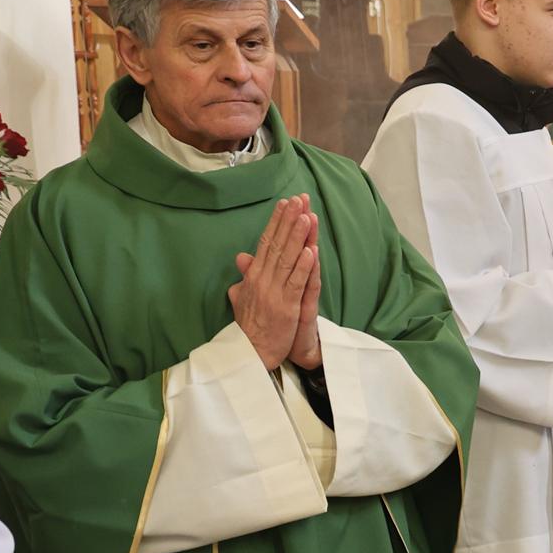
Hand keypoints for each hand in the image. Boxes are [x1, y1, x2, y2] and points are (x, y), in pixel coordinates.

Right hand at [229, 197, 317, 371]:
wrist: (250, 353)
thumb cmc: (249, 326)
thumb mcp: (242, 297)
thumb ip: (245, 276)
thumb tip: (242, 257)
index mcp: (254, 276)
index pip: (266, 242)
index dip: (277, 222)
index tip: (286, 203)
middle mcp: (262, 280)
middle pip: (277, 244)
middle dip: (288, 220)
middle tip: (299, 198)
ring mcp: (274, 292)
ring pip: (287, 259)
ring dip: (297, 237)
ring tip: (306, 216)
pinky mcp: (286, 307)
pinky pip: (296, 283)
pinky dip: (302, 266)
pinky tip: (309, 250)